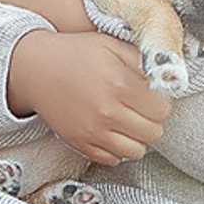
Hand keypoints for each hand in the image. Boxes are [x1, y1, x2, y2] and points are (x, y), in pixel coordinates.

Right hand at [7, 29, 172, 165]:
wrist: (34, 69)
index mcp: (119, 82)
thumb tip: (169, 77)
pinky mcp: (80, 144)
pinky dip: (118, 148)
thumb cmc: (75, 53)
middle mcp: (107, 111)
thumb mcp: (111, 44)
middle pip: (154, 131)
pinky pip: (114, 159)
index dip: (161, 100)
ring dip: (138, 136)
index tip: (152, 94)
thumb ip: (142, 60)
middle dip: (152, 119)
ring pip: (137, 150)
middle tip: (141, 107)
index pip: (162, 107)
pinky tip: (112, 130)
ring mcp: (93, 131)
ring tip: (129, 120)